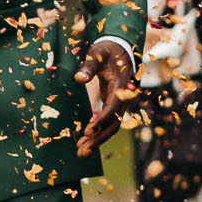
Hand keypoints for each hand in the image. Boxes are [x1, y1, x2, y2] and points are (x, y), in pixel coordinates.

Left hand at [75, 38, 137, 156]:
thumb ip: (88, 66)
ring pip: (112, 126)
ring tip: (81, 152)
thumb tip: (78, 79)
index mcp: (121, 85)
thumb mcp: (97, 53)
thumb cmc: (107, 50)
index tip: (87, 131)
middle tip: (82, 152)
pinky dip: (98, 132)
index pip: (113, 107)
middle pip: (114, 123)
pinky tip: (85, 141)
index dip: (101, 120)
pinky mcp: (114, 104)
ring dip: (98, 140)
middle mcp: (124, 97)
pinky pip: (108, 122)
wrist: (120, 48)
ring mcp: (120, 102)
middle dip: (99, 139)